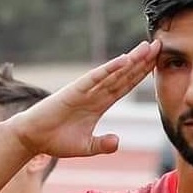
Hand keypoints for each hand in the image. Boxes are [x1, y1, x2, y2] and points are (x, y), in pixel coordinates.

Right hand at [6, 40, 160, 158]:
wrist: (33, 138)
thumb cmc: (56, 141)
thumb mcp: (86, 147)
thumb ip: (103, 144)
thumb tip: (118, 141)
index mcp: (99, 103)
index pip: (125, 86)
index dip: (141, 75)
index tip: (157, 63)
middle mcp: (95, 93)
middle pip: (124, 75)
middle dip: (142, 61)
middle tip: (159, 45)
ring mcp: (85, 90)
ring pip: (113, 73)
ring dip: (131, 60)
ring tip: (147, 47)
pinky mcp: (74, 91)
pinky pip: (95, 78)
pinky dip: (109, 69)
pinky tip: (123, 60)